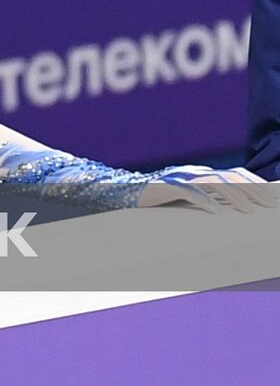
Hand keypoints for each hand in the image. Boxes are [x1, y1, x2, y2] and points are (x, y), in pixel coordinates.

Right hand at [137, 165, 275, 212]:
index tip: (273, 198)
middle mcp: (193, 172)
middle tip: (267, 206)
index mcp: (202, 174)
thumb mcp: (189, 199)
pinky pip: (187, 191)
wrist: (121, 194)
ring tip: (249, 211)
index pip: (235, 174)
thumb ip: (209, 201)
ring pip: (213, 181)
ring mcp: (179, 176)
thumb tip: (237, 213)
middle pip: (229, 176)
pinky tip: (215, 212)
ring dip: (234, 196)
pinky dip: (203, 200)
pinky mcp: (164, 185)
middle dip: (252, 191)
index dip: (256, 184)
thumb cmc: (159, 203)